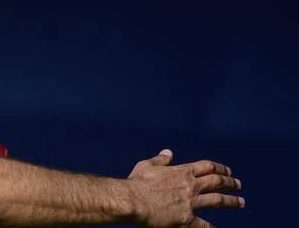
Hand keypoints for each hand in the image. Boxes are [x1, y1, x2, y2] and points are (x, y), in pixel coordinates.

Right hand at [127, 149, 243, 227]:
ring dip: (232, 201)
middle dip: (229, 182)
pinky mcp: (187, 219)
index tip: (226, 170)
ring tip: (240, 202)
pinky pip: (205, 225)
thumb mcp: (146, 165)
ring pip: (218, 200)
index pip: (206, 167)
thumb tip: (168, 152)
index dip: (219, 168)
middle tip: (238, 184)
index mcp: (182, 171)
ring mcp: (191, 202)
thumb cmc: (137, 183)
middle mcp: (190, 185)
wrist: (133, 201)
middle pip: (216, 182)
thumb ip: (160, 159)